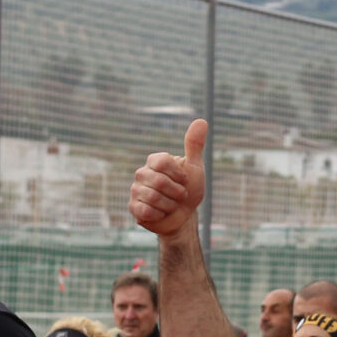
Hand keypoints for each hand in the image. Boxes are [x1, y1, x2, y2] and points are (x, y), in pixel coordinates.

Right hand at [129, 120, 207, 237]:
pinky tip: (161, 213)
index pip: (162, 162)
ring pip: (154, 198)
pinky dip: (160, 214)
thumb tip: (202, 120)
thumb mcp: (195, 167)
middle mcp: (142, 173)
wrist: (184, 216)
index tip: (185, 180)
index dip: (178, 175)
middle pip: (159, 182)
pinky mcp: (134, 207)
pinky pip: (146, 211)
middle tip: (180, 195)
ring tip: (171, 204)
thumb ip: (195, 145)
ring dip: (170, 205)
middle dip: (177, 193)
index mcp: (155, 161)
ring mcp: (136, 190)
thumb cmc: (188, 189)